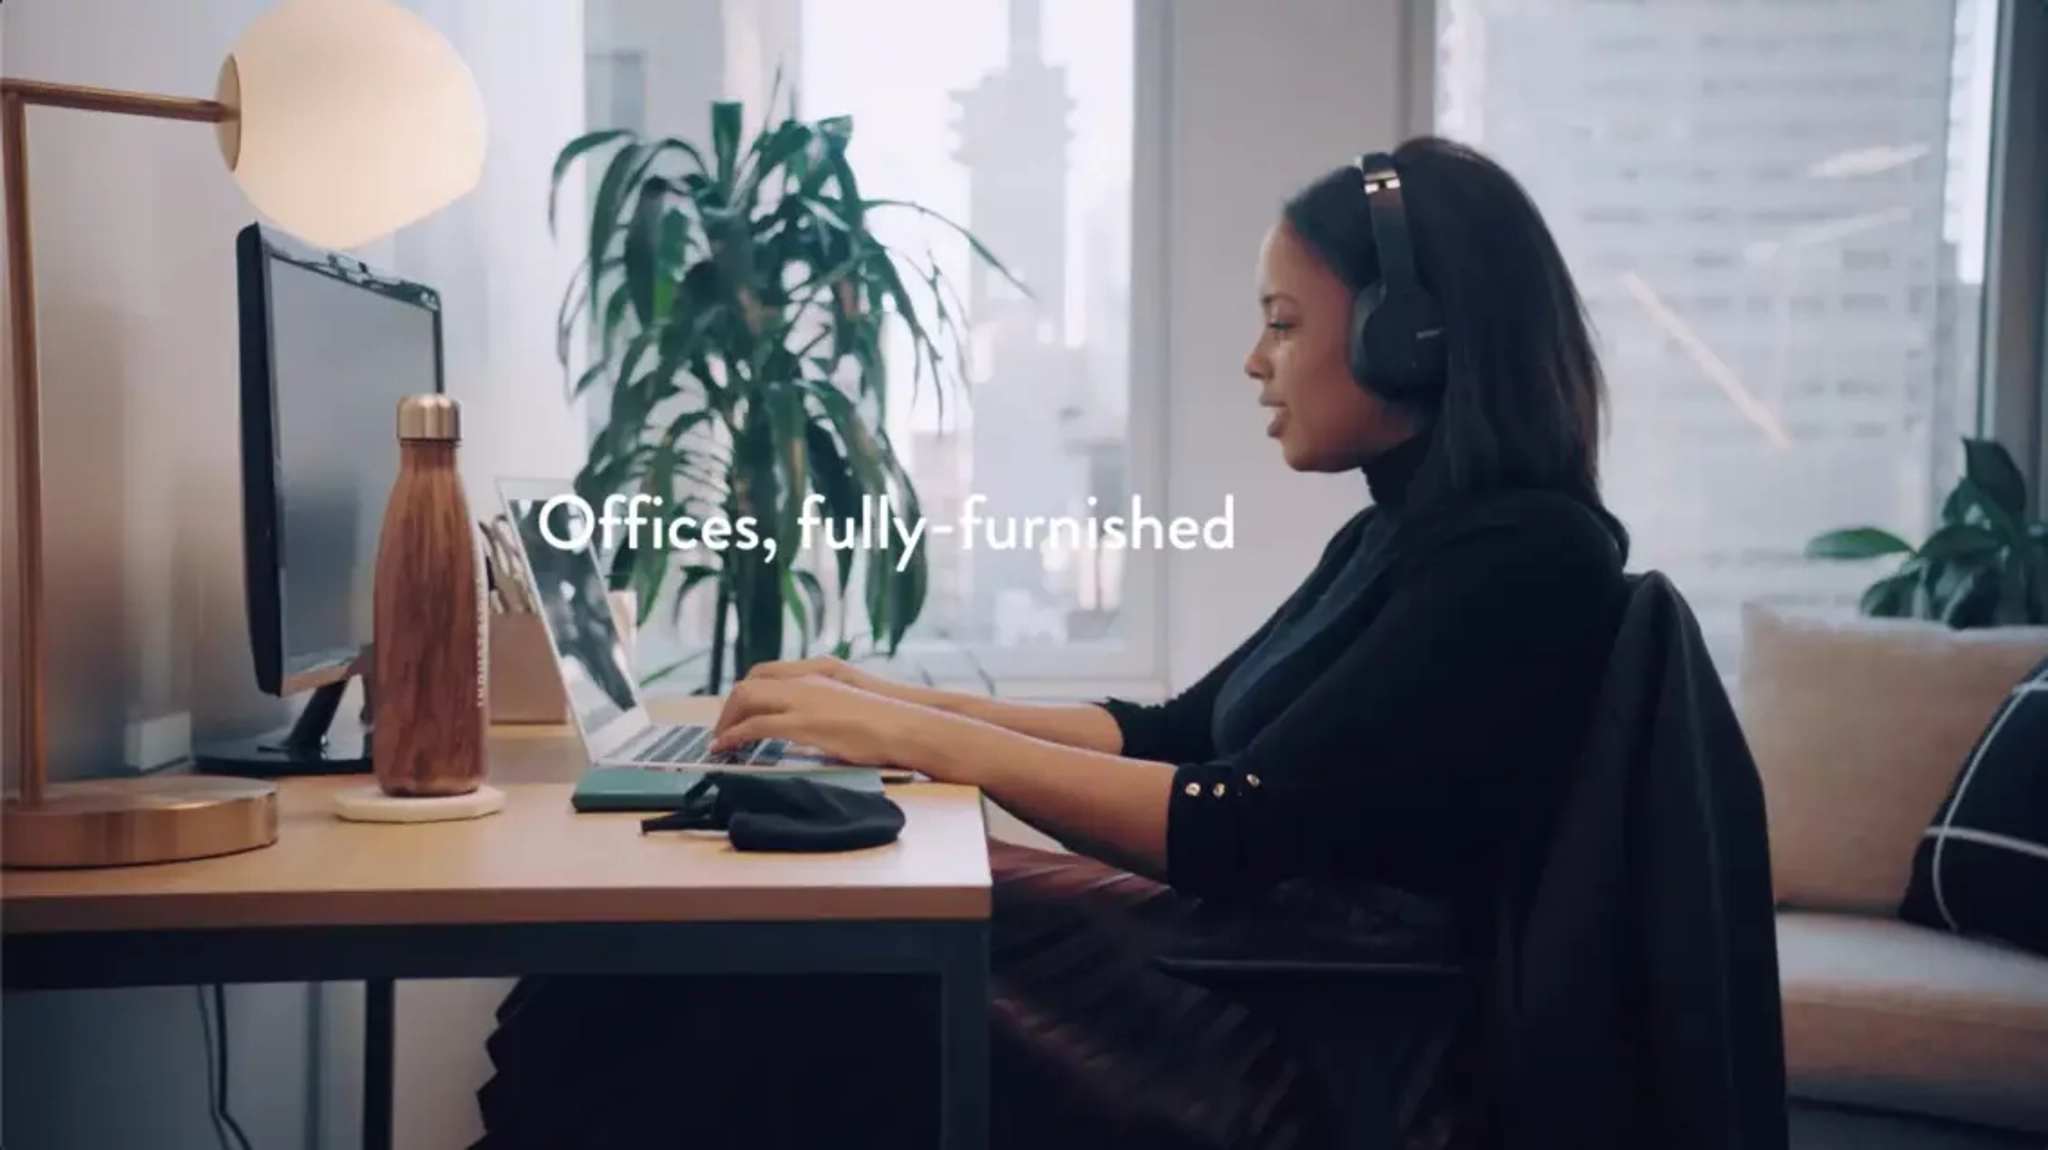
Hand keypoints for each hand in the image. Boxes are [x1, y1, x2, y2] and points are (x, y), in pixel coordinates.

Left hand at [710, 674, 957, 773]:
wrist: (907, 725)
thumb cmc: (888, 720)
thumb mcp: (850, 701)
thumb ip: (826, 703)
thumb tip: (810, 721)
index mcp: (818, 673)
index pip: (766, 673)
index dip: (746, 693)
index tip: (737, 714)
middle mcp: (806, 679)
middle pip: (751, 683)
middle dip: (730, 708)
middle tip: (723, 731)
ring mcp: (803, 698)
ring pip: (748, 698)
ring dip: (728, 720)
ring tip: (721, 741)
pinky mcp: (804, 722)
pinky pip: (757, 725)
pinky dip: (736, 735)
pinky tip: (728, 748)